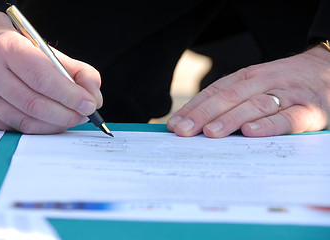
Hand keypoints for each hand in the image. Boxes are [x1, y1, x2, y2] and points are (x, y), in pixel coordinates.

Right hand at [0, 11, 101, 133]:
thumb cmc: (21, 52)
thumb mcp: (50, 52)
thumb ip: (79, 72)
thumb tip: (94, 98)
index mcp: (8, 49)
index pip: (43, 78)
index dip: (70, 95)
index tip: (90, 104)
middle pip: (35, 104)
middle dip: (67, 114)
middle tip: (85, 115)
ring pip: (27, 122)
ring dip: (57, 125)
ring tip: (73, 118)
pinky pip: (18, 130)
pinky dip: (42, 130)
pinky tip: (54, 123)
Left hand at [168, 45, 329, 137]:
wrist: (328, 70)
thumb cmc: (286, 83)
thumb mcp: (257, 85)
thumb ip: (233, 100)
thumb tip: (200, 122)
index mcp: (248, 77)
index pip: (215, 92)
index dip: (193, 108)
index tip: (175, 124)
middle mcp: (264, 83)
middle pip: (229, 98)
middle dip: (203, 115)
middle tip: (183, 131)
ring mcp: (287, 95)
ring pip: (255, 106)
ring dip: (230, 119)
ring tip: (209, 132)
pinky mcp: (310, 110)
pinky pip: (289, 118)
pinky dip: (269, 125)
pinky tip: (251, 132)